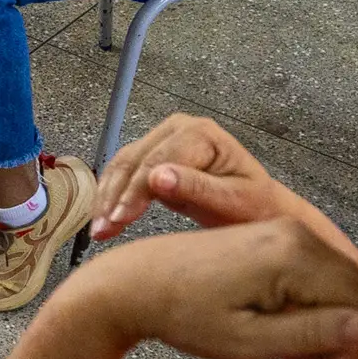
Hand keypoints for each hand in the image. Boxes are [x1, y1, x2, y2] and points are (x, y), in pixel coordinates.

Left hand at [76, 221, 357, 358]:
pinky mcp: (270, 235)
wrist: (132, 283)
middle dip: (339, 332)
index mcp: (295, 255)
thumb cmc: (182, 314)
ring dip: (323, 320)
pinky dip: (304, 303)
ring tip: (286, 348)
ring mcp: (283, 229)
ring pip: (335, 283)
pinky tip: (276, 326)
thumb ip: (312, 334)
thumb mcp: (248, 340)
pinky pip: (311, 273)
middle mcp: (296, 232)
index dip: (350, 346)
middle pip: (354, 291)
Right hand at [92, 114, 305, 240]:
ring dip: (107, 197)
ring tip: (98, 230)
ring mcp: (164, 139)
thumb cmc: (253, 207)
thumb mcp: (232, 201)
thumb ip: (196, 188)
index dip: (135, 191)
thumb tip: (156, 178)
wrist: (259, 209)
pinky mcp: (154, 155)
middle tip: (101, 230)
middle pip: (135, 160)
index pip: (157, 160)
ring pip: (123, 165)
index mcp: (201, 133)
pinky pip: (124, 173)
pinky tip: (103, 218)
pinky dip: (111, 195)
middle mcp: (179, 128)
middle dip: (115, 196)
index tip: (120, 219)